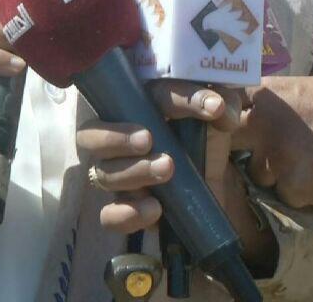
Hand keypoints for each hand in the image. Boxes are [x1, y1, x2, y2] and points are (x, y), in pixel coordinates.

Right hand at [76, 81, 277, 270]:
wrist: (209, 187)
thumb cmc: (201, 141)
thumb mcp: (215, 118)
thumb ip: (223, 103)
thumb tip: (220, 108)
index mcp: (135, 106)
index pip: (144, 95)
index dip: (179, 98)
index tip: (213, 108)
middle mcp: (114, 139)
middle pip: (89, 135)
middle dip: (116, 137)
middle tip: (147, 140)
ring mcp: (115, 175)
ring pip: (102, 174)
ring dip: (133, 171)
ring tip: (167, 169)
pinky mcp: (124, 209)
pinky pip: (108, 216)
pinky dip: (126, 214)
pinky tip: (154, 208)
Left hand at [230, 76, 312, 207]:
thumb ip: (287, 93)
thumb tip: (270, 97)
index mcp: (270, 92)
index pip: (226, 102)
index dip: (228, 116)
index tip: (235, 125)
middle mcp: (265, 120)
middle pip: (230, 140)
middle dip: (246, 149)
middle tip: (274, 152)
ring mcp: (277, 154)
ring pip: (260, 174)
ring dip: (279, 175)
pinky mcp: (293, 183)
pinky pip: (286, 195)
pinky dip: (303, 193)